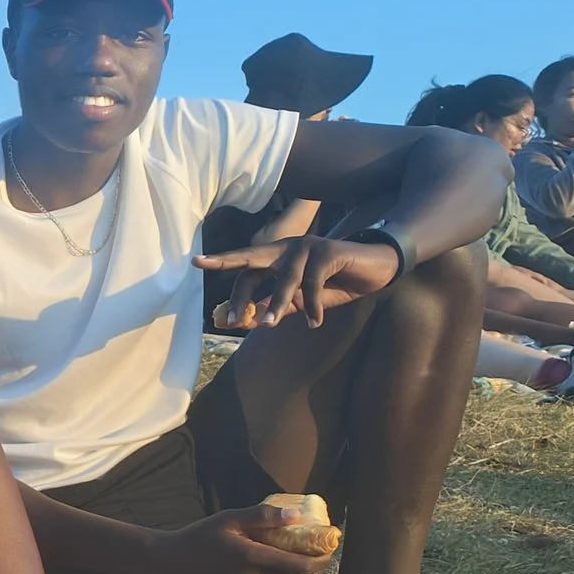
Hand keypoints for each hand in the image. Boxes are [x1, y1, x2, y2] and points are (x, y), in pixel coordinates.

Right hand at [145, 507, 332, 573]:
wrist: (169, 566)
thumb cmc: (198, 538)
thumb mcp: (228, 519)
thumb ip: (262, 516)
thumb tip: (296, 515)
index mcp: (254, 560)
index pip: (303, 566)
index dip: (322, 558)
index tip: (327, 544)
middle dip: (316, 568)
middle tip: (317, 552)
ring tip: (301, 560)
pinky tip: (279, 572)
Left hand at [196, 236, 402, 329]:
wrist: (378, 267)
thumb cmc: (337, 281)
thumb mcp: (304, 299)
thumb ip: (277, 306)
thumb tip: (248, 320)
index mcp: (277, 255)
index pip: (245, 261)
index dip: (222, 262)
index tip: (195, 262)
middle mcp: (288, 247)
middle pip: (253, 260)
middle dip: (232, 273)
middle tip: (212, 283)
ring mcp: (308, 246)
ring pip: (284, 279)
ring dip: (276, 306)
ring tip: (267, 327)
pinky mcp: (329, 251)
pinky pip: (313, 283)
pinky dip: (314, 306)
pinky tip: (317, 322)